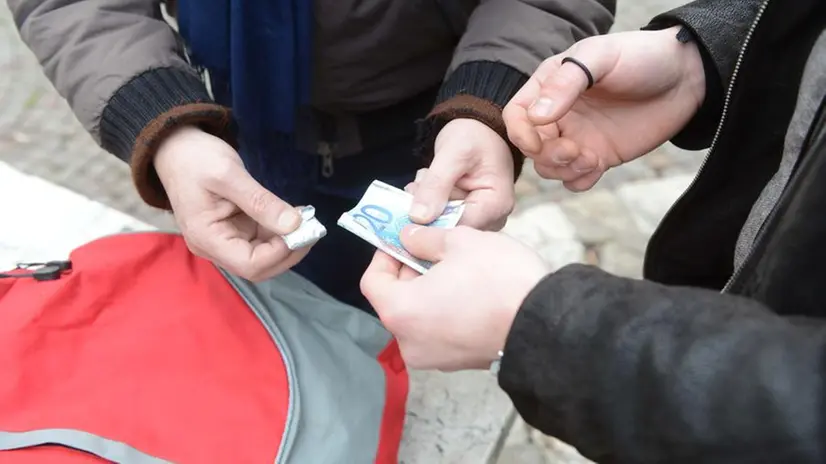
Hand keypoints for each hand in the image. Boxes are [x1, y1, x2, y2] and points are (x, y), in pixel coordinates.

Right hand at [154, 126, 309, 280]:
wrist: (176, 146)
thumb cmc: (196, 159)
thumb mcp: (229, 175)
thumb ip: (261, 202)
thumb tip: (294, 224)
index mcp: (207, 238)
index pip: (249, 264)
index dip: (279, 253)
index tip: (301, 230)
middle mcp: (215, 246)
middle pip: (258, 266)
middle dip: (288, 251)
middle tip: (312, 228)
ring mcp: (225, 239)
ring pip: (263, 255)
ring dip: (287, 242)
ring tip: (307, 220)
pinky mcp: (235, 229)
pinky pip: (261, 239)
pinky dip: (280, 232)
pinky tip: (293, 216)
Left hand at [360, 225, 548, 370]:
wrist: (546, 323)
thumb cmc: (499, 280)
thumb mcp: (460, 241)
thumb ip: (425, 238)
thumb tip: (408, 237)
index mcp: (401, 312)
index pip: (373, 281)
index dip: (385, 255)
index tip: (402, 239)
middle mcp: (410, 342)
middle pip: (396, 300)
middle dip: (411, 271)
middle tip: (432, 247)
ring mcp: (434, 357)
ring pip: (419, 316)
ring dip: (430, 290)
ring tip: (456, 267)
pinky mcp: (458, 363)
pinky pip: (440, 331)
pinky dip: (446, 310)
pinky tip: (470, 291)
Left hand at [407, 118, 514, 230]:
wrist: (480, 129)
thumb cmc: (474, 136)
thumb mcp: (454, 153)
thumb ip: (436, 184)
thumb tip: (418, 218)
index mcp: (495, 205)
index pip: (459, 230)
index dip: (431, 226)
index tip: (407, 212)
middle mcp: (492, 219)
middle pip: (450, 230)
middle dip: (427, 210)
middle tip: (417, 185)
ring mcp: (479, 220)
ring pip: (440, 224)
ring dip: (425, 203)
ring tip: (425, 178)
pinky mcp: (465, 217)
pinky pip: (439, 218)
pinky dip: (428, 202)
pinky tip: (427, 184)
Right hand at [503, 26, 705, 190]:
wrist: (686, 77)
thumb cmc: (641, 57)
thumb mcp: (601, 57)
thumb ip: (566, 83)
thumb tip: (536, 116)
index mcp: (550, 86)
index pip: (517, 115)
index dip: (521, 133)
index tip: (539, 141)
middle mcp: (559, 115)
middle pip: (531, 147)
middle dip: (547, 155)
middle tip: (575, 150)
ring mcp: (578, 137)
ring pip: (549, 167)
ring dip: (563, 170)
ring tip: (590, 159)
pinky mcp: (599, 156)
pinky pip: (575, 180)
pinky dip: (580, 180)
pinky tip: (598, 166)